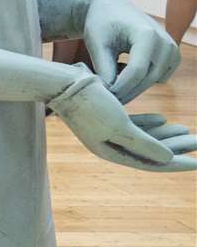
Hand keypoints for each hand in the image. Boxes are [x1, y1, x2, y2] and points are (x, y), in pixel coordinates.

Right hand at [49, 72, 195, 172]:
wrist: (62, 83)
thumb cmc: (91, 104)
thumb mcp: (120, 125)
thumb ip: (145, 144)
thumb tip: (169, 158)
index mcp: (111, 152)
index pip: (150, 163)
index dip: (176, 164)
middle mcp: (110, 144)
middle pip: (149, 150)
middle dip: (177, 147)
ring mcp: (107, 130)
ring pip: (144, 136)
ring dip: (166, 135)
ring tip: (188, 132)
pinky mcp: (107, 115)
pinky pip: (134, 124)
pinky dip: (150, 123)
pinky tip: (164, 119)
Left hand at [80, 0, 180, 102]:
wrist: (112, 9)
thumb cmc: (101, 24)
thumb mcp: (97, 43)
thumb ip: (104, 68)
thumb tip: (110, 92)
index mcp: (147, 35)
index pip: (137, 71)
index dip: (120, 87)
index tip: (103, 96)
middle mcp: (165, 42)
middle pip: (147, 79)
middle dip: (125, 91)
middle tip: (105, 98)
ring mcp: (172, 50)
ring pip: (153, 81)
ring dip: (132, 86)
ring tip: (110, 75)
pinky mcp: (173, 57)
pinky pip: (157, 78)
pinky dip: (141, 80)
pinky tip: (123, 69)